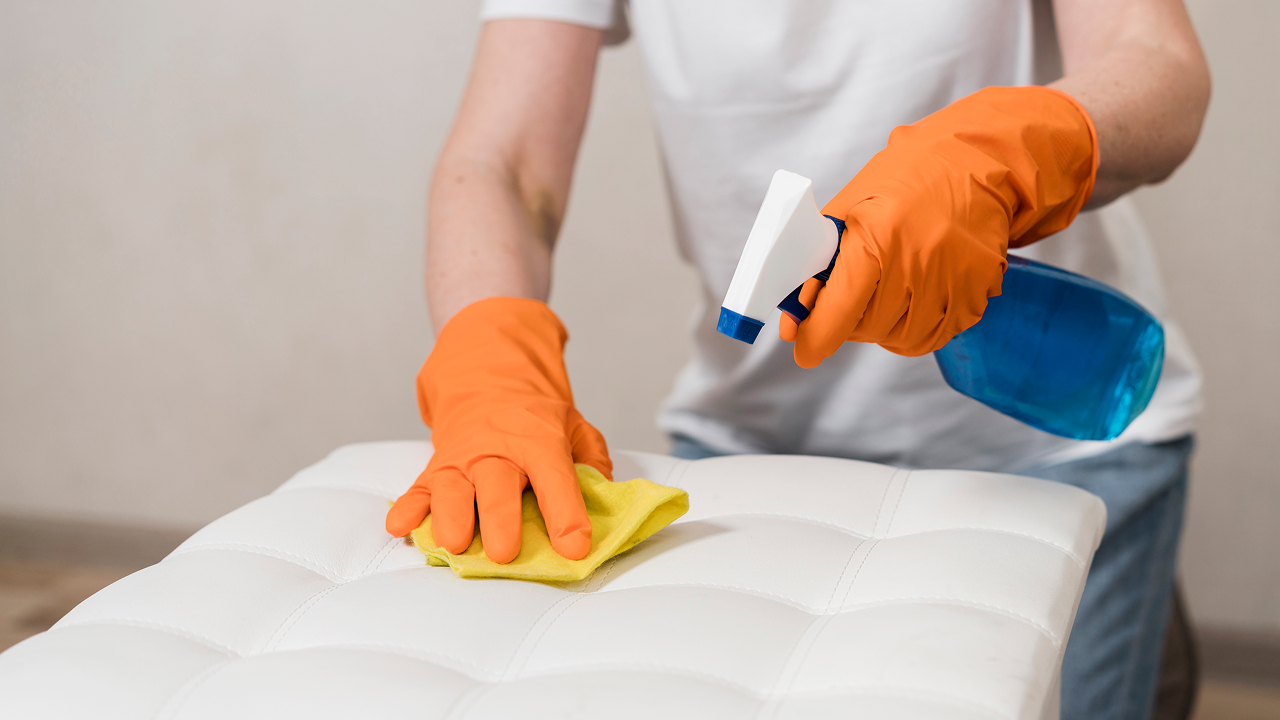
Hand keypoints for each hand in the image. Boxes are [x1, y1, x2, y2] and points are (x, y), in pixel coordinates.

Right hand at [386, 297, 611, 563]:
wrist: (488, 375)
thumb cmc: (534, 415)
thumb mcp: (574, 426)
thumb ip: (593, 460)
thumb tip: (606, 495)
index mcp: (538, 441)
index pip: (555, 478)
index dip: (567, 515)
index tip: (575, 547)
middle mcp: (497, 451)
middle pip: (497, 487)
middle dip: (500, 520)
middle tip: (504, 552)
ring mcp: (462, 460)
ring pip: (453, 489)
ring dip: (451, 516)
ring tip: (454, 543)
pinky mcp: (436, 468)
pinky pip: (418, 489)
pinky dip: (407, 508)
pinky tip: (400, 527)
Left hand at [780, 86, 1097, 364]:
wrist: (975, 163)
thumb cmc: (904, 181)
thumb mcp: (849, 207)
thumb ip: (817, 264)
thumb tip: (792, 323)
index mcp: (878, 235)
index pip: (838, 309)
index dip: (816, 336)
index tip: (805, 349)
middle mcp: (918, 261)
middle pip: (867, 328)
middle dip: (850, 319)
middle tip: (855, 292)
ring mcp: (953, 280)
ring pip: (900, 339)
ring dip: (884, 325)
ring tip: (889, 286)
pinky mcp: (977, 293)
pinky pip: (935, 335)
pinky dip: (917, 325)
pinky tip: (917, 293)